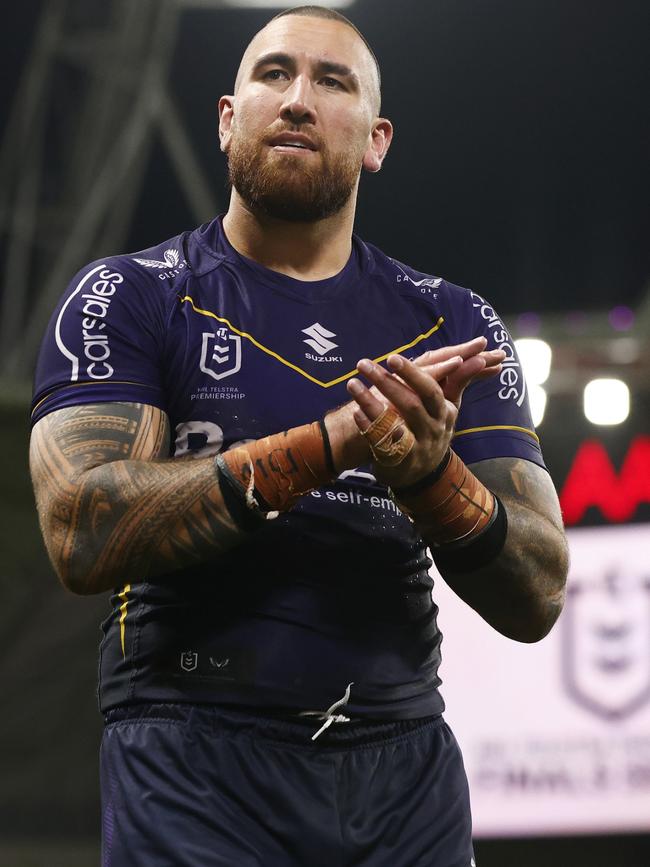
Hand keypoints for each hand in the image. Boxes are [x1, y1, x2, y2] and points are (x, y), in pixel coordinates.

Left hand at [345, 339, 504, 487]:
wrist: (424, 474)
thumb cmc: (431, 430)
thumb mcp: (447, 407)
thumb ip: (457, 380)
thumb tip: (477, 353)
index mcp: (444, 412)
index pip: (431, 389)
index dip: (412, 373)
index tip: (393, 357)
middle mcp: (432, 429)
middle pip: (413, 404)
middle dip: (388, 383)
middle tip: (365, 364)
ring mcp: (417, 447)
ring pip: (394, 423)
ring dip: (370, 401)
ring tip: (353, 383)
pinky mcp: (400, 461)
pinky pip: (382, 442)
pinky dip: (369, 426)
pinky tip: (355, 412)